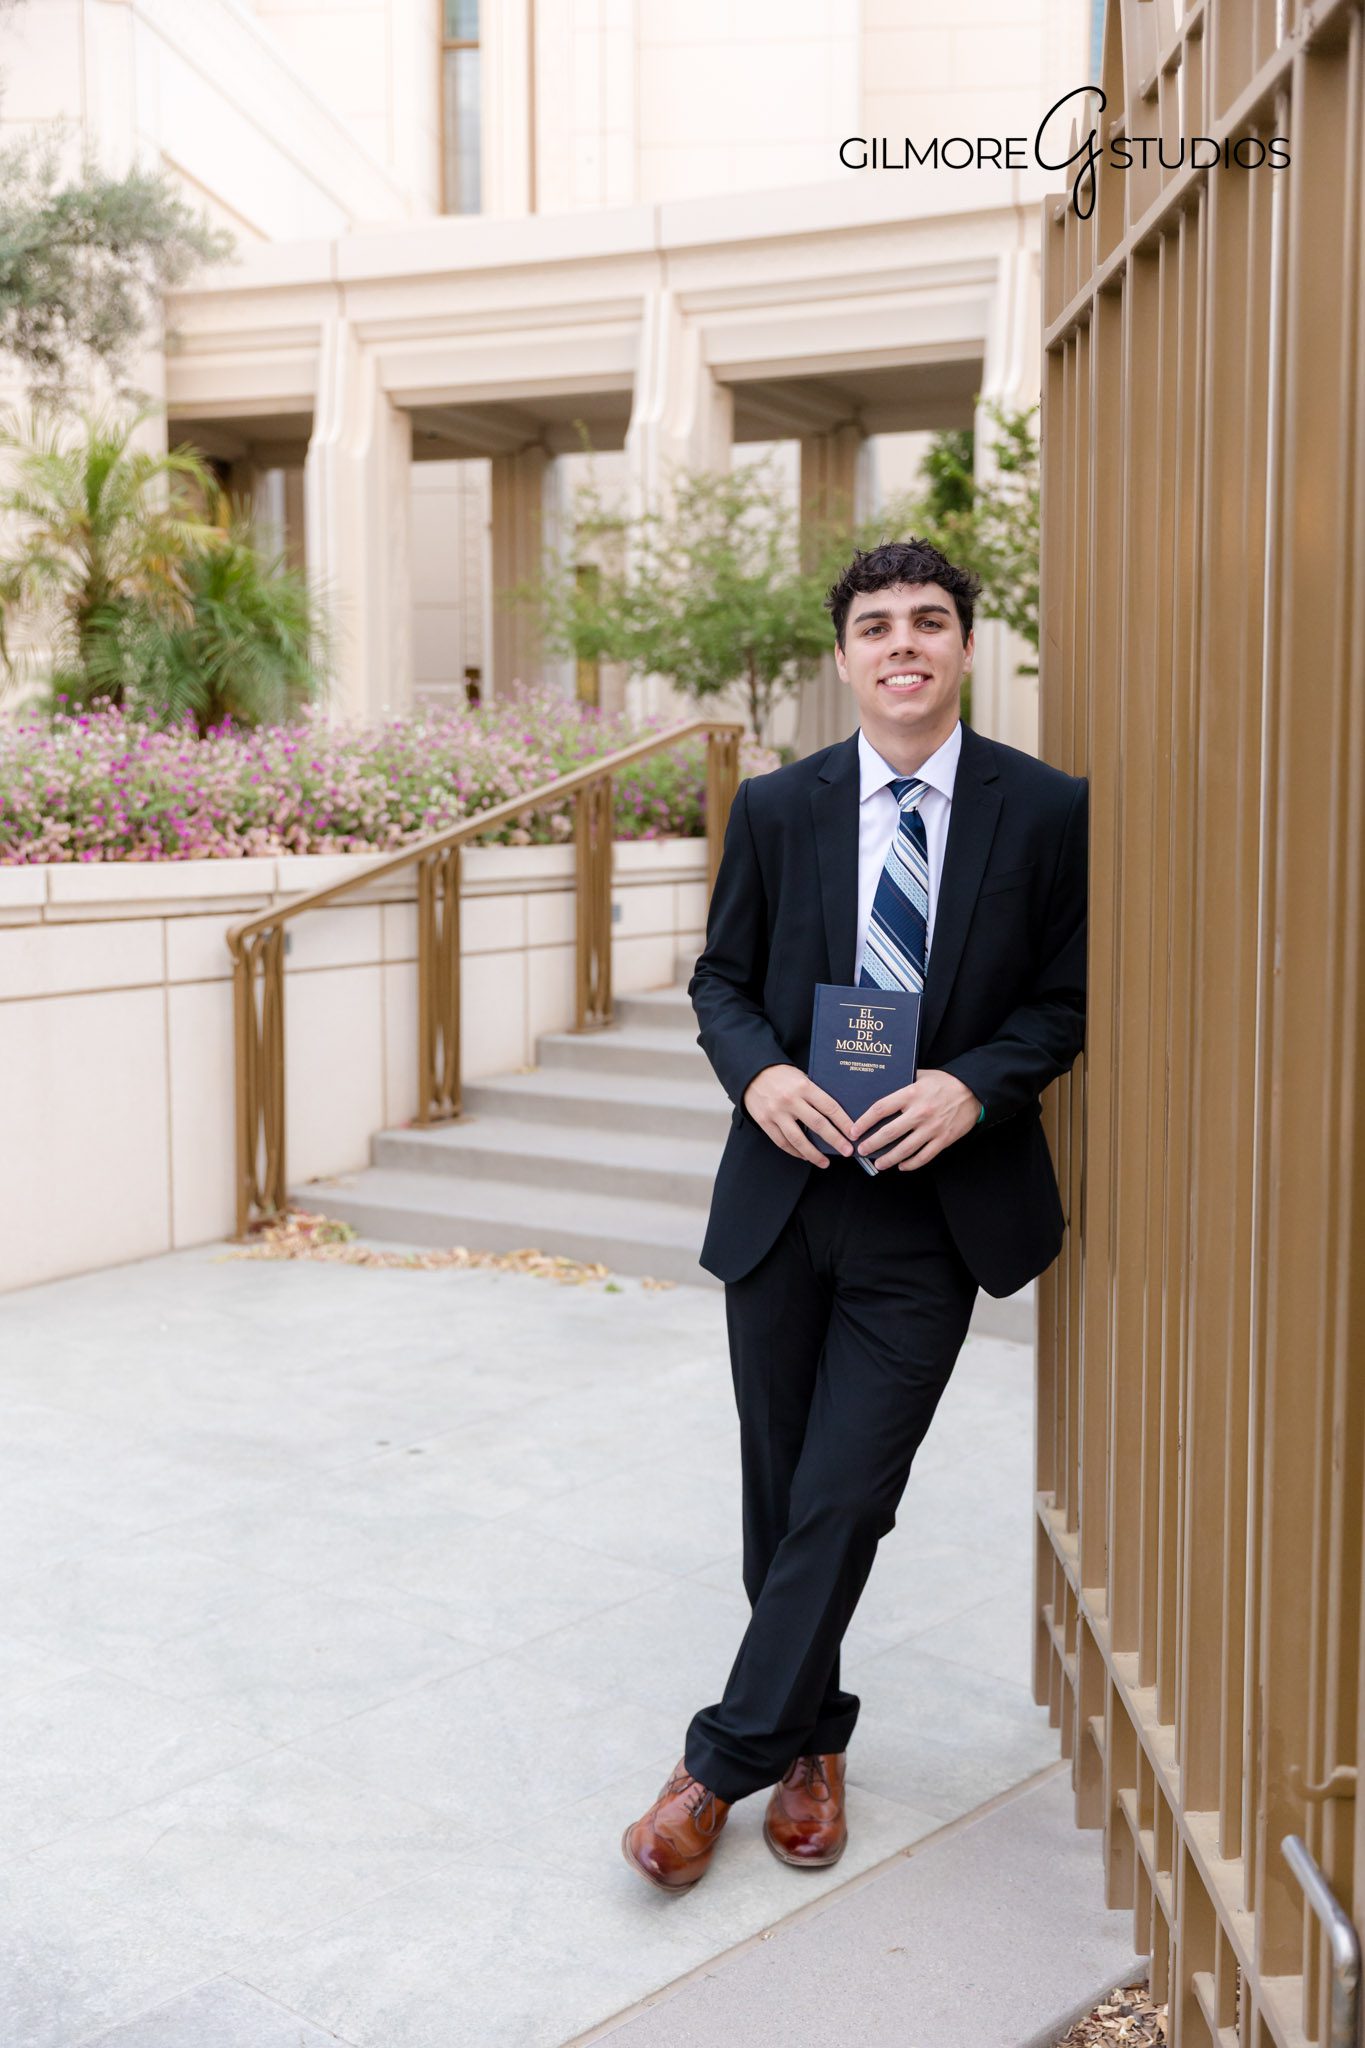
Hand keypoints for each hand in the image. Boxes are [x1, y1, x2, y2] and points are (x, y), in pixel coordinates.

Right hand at [742, 1064, 855, 1166]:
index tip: (853, 1134)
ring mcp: (776, 1112)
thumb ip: (815, 1094)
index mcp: (803, 1086)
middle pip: (817, 1124)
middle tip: (847, 1151)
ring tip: (825, 1162)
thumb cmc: (782, 1075)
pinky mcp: (764, 1121)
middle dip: (835, 1140)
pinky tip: (805, 1156)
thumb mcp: (801, 1077)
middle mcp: (790, 1100)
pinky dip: (795, 1151)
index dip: (843, 1122)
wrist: (752, 1073)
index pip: (829, 1107)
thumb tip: (835, 1116)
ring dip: (814, 1154)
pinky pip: (782, 1142)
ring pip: (798, 1139)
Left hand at [849, 1069, 981, 1171]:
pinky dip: (911, 1164)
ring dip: (889, 1159)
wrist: (974, 1090)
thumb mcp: (921, 1076)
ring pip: (905, 1149)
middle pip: (889, 1132)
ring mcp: (932, 1128)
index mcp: (911, 1094)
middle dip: (872, 1144)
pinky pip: (924, 1156)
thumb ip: (902, 1083)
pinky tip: (902, 1166)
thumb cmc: (945, 1082)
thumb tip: (880, 1088)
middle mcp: (920, 1112)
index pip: (881, 1109)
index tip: (853, 1130)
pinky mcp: (944, 1139)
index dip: (864, 1122)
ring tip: (878, 1164)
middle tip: (862, 1150)